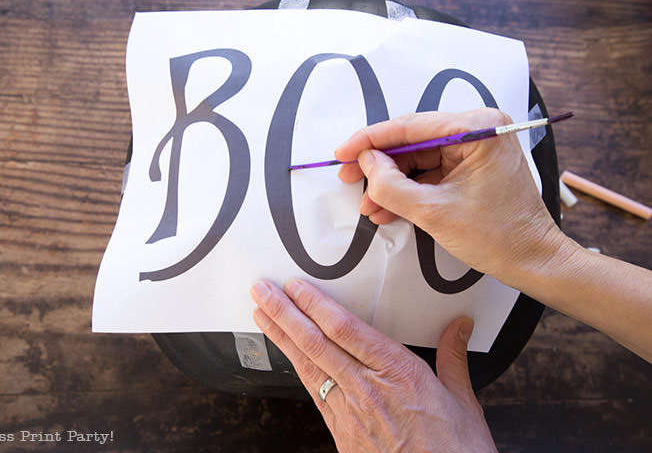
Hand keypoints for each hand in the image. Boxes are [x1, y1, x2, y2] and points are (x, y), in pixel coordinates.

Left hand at [250, 279, 496, 452]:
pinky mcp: (342, 434)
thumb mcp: (463, 401)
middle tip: (262, 290)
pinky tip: (287, 354)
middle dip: (286, 313)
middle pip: (317, 343)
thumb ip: (453, 357)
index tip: (296, 286)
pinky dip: (297, 369)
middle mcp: (368, 388)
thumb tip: (460, 324)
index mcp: (399, 373)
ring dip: (282, 337)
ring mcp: (351, 412)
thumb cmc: (456, 452)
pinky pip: (315, 393)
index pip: (347, 330)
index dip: (317, 305)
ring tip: (260, 314)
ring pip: (308, 366)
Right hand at [334, 108, 565, 284]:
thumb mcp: (433, 212)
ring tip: (367, 206)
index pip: (410, 126)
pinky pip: (430, 174)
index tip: (342, 152)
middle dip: (379, 166)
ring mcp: (475, 149)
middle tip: (347, 178)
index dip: (370, 140)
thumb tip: (365, 163)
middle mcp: (479, 130)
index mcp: (478, 128)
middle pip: (412, 142)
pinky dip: (408, 191)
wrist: (533, 262)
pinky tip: (384, 210)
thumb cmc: (497, 236)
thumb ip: (391, 186)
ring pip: (417, 160)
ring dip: (391, 184)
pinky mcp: (471, 167)